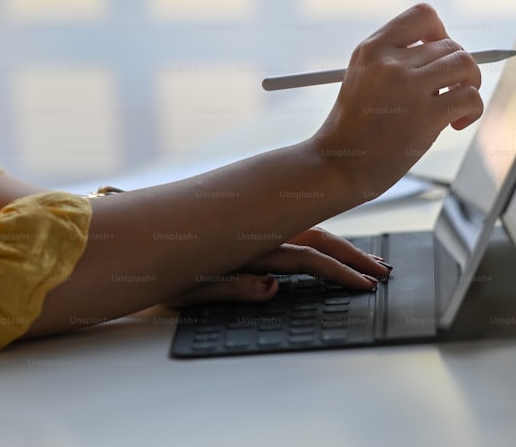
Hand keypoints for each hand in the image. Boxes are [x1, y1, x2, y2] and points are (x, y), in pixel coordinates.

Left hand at [164, 227, 391, 306]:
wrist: (132, 241)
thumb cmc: (158, 268)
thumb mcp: (191, 286)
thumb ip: (233, 286)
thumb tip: (272, 288)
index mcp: (251, 245)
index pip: (308, 259)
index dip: (341, 272)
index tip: (367, 285)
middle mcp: (259, 230)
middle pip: (319, 239)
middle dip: (353, 256)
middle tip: (383, 271)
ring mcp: (257, 227)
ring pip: (310, 232)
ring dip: (340, 247)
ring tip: (367, 260)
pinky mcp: (251, 229)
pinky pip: (294, 231)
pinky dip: (319, 241)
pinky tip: (331, 248)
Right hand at [310, 3, 483, 201]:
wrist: (338, 166)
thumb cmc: (352, 129)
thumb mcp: (361, 78)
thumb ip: (394, 61)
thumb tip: (443, 54)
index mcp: (372, 49)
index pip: (422, 15)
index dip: (440, 31)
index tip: (438, 52)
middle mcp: (390, 63)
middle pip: (449, 44)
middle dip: (457, 68)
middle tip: (449, 89)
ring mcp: (409, 88)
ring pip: (465, 64)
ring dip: (470, 83)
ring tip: (457, 103)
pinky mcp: (426, 116)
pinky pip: (469, 97)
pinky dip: (473, 109)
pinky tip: (457, 123)